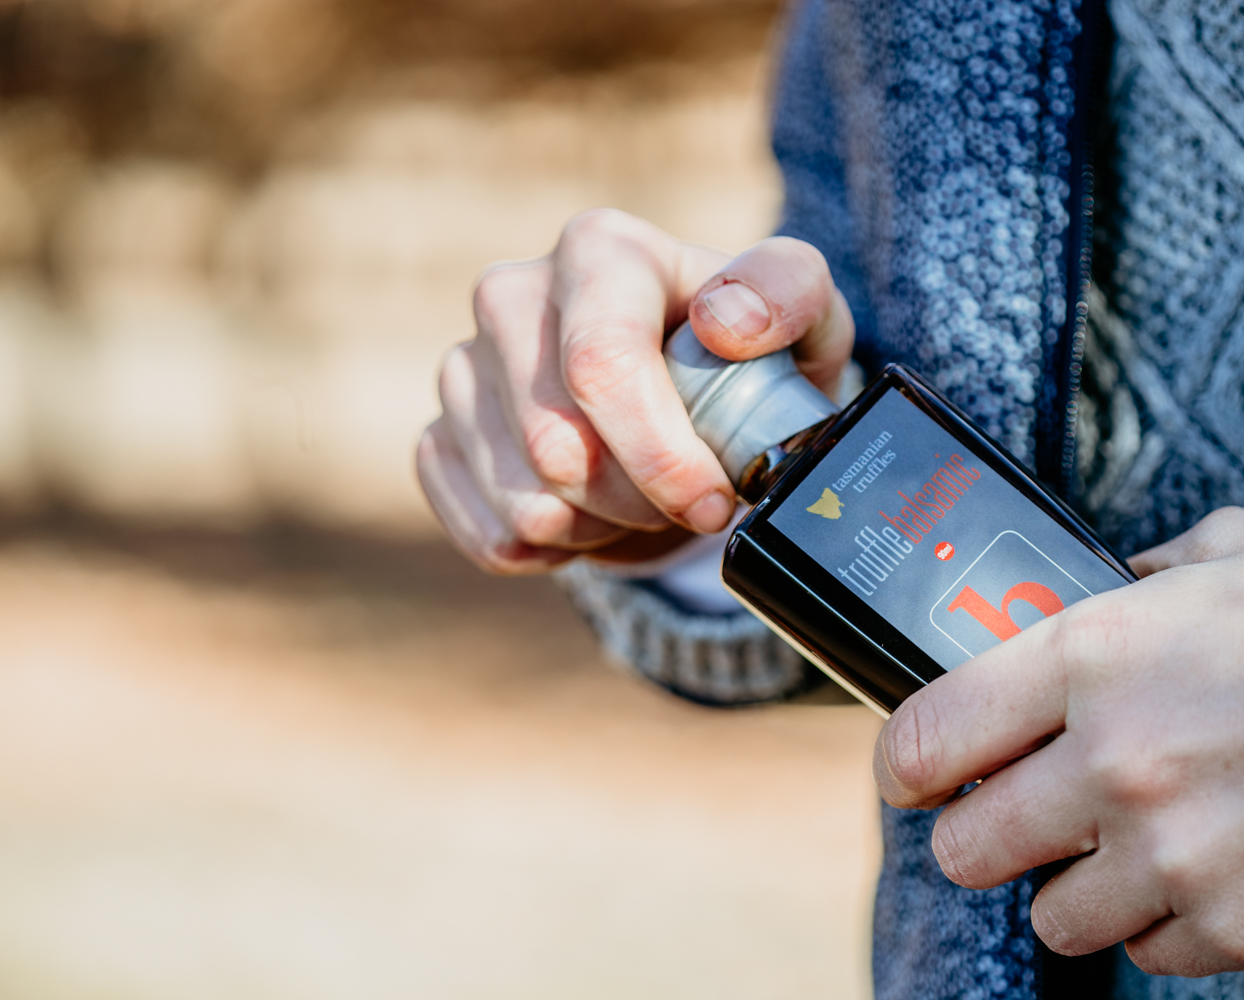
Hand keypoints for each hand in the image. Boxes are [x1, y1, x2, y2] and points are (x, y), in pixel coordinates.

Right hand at [416, 208, 852, 572]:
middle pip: (559, 449)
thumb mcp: (805, 318)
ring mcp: (462, 370)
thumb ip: (790, 294)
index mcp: (599, 252)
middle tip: (685, 495)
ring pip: (526, 504)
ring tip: (637, 495)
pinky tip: (588, 513)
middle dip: (640, 500)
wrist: (692, 404)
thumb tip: (726, 325)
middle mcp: (510, 297)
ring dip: (602, 528)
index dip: (661, 456)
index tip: (716, 500)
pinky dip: (555, 552)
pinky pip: (491, 536)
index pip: (601, 364)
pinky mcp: (439, 438)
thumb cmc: (752, 359)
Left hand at [873, 507, 1243, 975]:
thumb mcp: (1234, 553)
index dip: (902, 765)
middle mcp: (1112, 762)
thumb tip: (1108, 581)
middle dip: (980, 835)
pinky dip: (1160, 925)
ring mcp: (1171, 852)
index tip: (911, 774)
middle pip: (967, 847)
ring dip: (1071, 889)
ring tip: (1117, 850)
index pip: (926, 737)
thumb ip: (1144, 573)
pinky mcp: (1233, 922)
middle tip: (1013, 817)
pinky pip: (1147, 954)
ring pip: (1050, 918)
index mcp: (1088, 658)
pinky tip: (1193, 877)